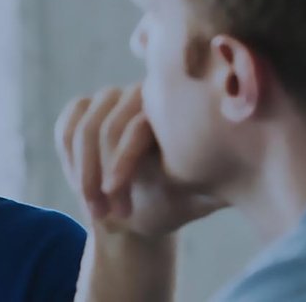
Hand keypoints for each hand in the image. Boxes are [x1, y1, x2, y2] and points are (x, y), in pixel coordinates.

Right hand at [55, 84, 223, 238]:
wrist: (139, 212)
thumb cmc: (175, 204)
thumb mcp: (201, 197)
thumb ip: (216, 181)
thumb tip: (240, 169)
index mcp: (175, 108)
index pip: (140, 125)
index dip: (124, 163)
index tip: (120, 204)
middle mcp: (141, 93)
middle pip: (106, 127)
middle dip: (99, 175)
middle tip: (107, 214)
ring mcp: (106, 99)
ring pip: (82, 130)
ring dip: (83, 174)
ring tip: (96, 212)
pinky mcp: (79, 109)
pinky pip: (65, 131)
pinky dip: (70, 163)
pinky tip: (84, 191)